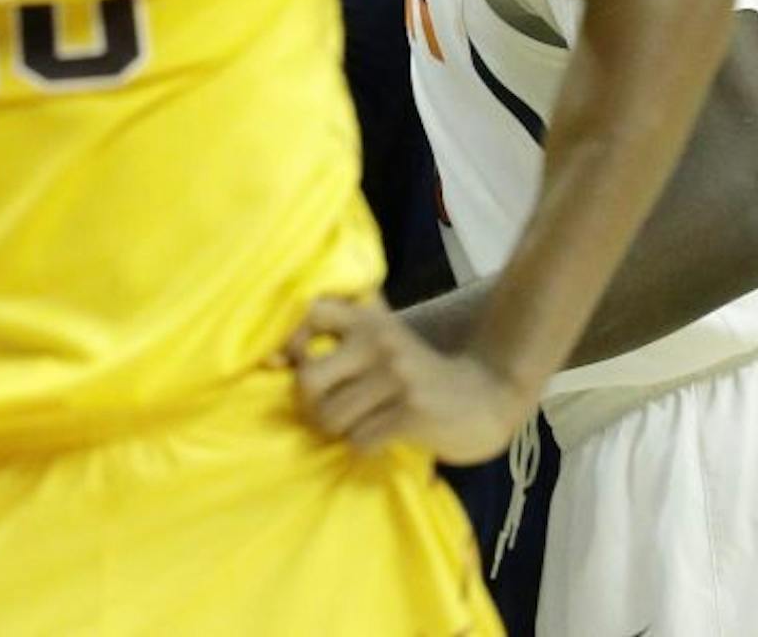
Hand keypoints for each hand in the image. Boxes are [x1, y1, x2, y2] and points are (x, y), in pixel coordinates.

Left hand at [284, 297, 536, 464]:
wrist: (487, 397)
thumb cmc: (418, 374)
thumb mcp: (383, 340)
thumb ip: (338, 339)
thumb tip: (271, 359)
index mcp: (367, 319)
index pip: (310, 311)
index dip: (290, 340)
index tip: (294, 364)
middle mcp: (378, 341)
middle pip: (308, 379)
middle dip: (313, 405)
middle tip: (332, 410)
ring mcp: (396, 376)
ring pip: (331, 417)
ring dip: (340, 431)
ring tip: (362, 425)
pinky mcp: (412, 412)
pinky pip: (360, 440)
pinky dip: (365, 446)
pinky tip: (384, 437)